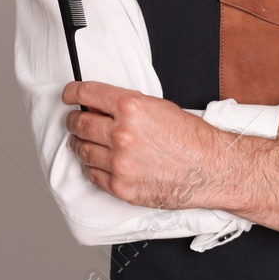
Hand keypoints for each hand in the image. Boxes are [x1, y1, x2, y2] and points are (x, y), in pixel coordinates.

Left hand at [62, 80, 223, 209]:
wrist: (210, 169)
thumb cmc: (190, 138)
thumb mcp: (158, 107)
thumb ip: (126, 106)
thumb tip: (100, 106)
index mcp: (131, 107)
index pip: (86, 94)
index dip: (72, 93)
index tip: (68, 95)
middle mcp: (121, 134)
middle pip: (79, 124)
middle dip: (74, 120)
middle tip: (76, 120)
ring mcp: (119, 162)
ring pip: (82, 150)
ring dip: (81, 144)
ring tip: (87, 142)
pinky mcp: (121, 186)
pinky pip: (93, 174)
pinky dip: (93, 167)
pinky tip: (101, 163)